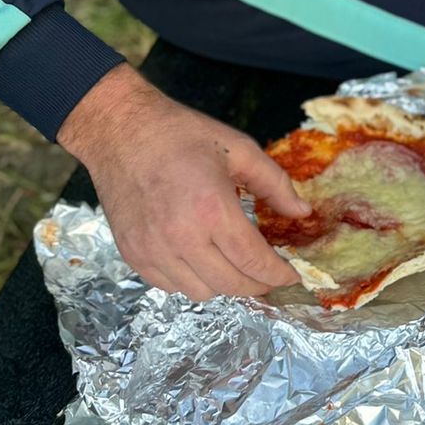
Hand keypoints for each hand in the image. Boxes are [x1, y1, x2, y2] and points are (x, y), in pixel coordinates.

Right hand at [57, 63, 309, 299]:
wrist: (121, 131)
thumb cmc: (181, 135)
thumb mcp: (239, 149)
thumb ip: (275, 184)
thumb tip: (302, 212)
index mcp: (212, 210)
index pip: (254, 262)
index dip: (279, 274)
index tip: (292, 276)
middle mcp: (181, 238)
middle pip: (231, 285)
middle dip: (258, 284)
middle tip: (269, 273)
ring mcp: (153, 251)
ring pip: (201, 293)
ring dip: (224, 284)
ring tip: (233, 262)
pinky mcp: (133, 255)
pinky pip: (170, 287)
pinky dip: (192, 280)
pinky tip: (201, 258)